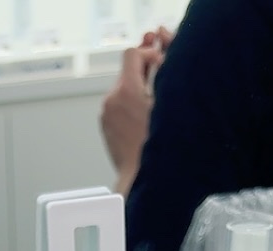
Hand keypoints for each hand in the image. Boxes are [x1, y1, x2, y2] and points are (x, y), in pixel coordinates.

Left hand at [100, 28, 173, 193]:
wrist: (140, 176)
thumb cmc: (156, 146)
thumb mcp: (166, 103)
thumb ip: (164, 74)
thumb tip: (163, 57)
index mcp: (126, 91)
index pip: (132, 53)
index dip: (149, 52)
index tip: (160, 62)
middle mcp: (111, 100)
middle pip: (126, 70)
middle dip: (144, 69)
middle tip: (160, 73)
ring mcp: (106, 113)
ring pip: (122, 87)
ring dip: (138, 86)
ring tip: (154, 98)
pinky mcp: (106, 124)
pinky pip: (118, 103)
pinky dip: (130, 102)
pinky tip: (144, 114)